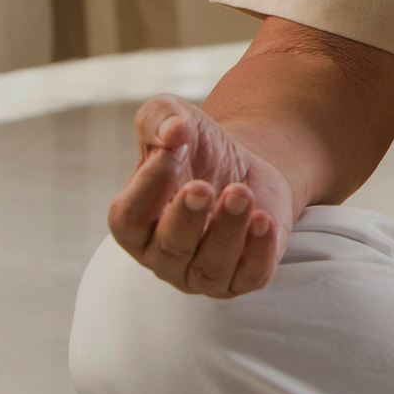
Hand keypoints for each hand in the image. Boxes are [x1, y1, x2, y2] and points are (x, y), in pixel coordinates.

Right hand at [109, 93, 297, 299]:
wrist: (249, 168)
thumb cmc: (200, 150)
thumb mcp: (177, 120)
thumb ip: (161, 117)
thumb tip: (173, 129)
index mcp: (134, 222)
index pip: (129, 217)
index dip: (147, 186)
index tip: (171, 151)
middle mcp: (163, 254)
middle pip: (170, 246)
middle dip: (187, 217)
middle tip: (202, 186)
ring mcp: (201, 271)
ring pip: (210, 265)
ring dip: (227, 230)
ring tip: (241, 192)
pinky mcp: (242, 276)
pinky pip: (249, 276)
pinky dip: (258, 252)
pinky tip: (264, 221)